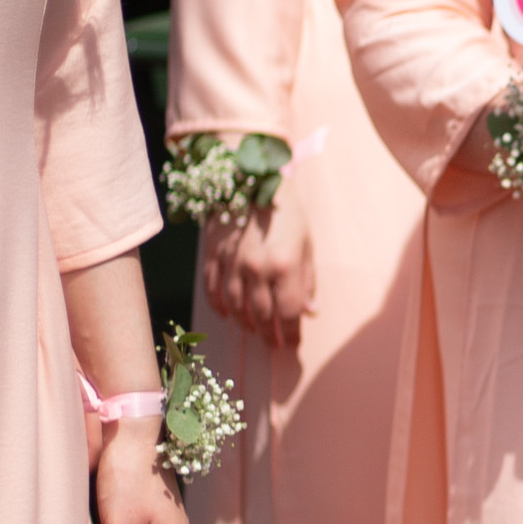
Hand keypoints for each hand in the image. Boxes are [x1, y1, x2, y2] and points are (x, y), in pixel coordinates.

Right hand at [201, 192, 316, 344]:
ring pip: (236, 308)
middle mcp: (256, 269)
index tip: (292, 343)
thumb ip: (307, 281)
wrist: (252, 180)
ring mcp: (231, 264)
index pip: (288, 313)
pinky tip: (228, 314)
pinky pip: (214, 291)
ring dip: (246, 323)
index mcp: (285, 266)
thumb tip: (309, 312)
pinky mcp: (213, 257)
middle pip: (261, 315)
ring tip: (254, 329)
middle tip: (274, 343)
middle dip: (269, 334)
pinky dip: (221, 307)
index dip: (291, 333)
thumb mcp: (307, 245)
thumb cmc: (287, 213)